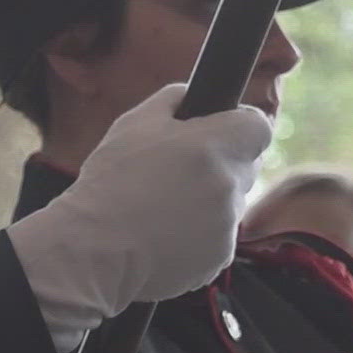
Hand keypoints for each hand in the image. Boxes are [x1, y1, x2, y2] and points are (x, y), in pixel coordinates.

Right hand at [4, 84, 271, 352]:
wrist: (94, 249)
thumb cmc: (110, 182)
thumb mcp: (132, 124)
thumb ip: (172, 100)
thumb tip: (192, 96)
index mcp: (211, 145)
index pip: (258, 126)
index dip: (239, 125)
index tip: (218, 131)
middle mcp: (228, 184)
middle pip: (244, 166)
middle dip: (220, 164)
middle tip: (178, 172)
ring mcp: (228, 225)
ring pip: (229, 203)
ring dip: (208, 201)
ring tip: (161, 207)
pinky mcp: (220, 257)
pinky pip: (218, 237)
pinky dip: (198, 234)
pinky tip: (162, 234)